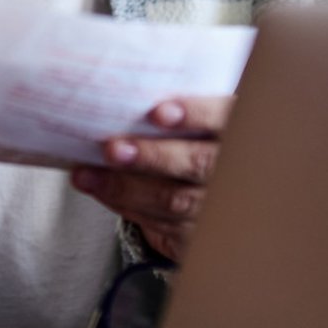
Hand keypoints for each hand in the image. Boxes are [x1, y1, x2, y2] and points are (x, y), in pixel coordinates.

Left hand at [71, 95, 231, 262]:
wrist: (219, 192)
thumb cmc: (200, 139)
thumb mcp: (203, 119)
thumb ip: (181, 108)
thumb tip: (125, 94)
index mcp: (240, 129)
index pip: (224, 119)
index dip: (196, 115)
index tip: (159, 113)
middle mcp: (235, 169)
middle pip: (198, 164)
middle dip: (153, 157)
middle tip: (113, 149)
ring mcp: (219, 206)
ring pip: (174, 200)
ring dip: (125, 187)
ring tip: (88, 175)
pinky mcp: (198, 233)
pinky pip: (160, 223)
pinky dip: (125, 205)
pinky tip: (99, 190)